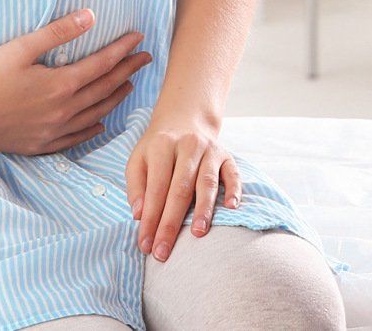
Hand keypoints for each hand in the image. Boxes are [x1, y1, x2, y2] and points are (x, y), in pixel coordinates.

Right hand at [0, 10, 150, 154]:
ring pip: (95, 115)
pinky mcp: (38, 145)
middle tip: (145, 60)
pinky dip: (91, 129)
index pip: (103, 65)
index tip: (139, 39)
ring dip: (115, 99)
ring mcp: (52, 132)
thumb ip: (58, 32)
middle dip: (127, 72)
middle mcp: (63, 111)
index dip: (123, 51)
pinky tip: (98, 124)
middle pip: (105, 89)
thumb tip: (91, 16)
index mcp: (61, 85)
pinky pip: (74, 139)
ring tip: (129, 87)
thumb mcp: (21, 47)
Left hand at [126, 107, 241, 261]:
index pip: (156, 188)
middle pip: (180, 189)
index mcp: (162, 146)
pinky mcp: (227, 155)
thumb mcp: (138, 160)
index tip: (145, 245)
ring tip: (198, 233)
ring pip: (207, 182)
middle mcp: (188, 145)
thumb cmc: (158, 149)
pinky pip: (233, 174)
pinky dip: (235, 190)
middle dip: (171, 223)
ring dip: (203, 209)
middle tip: (164, 252)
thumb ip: (136, 187)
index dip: (151, 218)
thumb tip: (139, 216)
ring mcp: (210, 150)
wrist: (184, 120)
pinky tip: (231, 208)